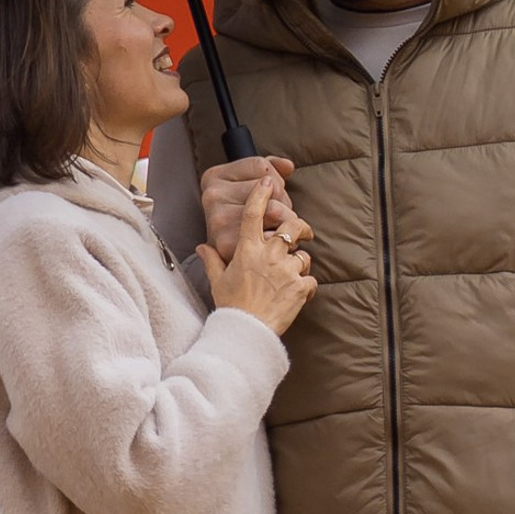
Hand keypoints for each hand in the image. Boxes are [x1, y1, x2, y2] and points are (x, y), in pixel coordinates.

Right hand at [198, 171, 315, 336]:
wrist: (248, 331)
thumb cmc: (231, 306)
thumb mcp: (217, 282)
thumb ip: (212, 260)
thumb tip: (203, 246)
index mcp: (247, 250)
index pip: (253, 213)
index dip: (261, 194)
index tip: (267, 182)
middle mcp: (269, 255)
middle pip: (292, 226)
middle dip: (300, 225)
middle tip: (303, 231)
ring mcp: (287, 270)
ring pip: (304, 256)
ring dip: (300, 263)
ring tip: (291, 276)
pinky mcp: (301, 287)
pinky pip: (311, 280)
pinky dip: (306, 285)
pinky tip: (297, 293)